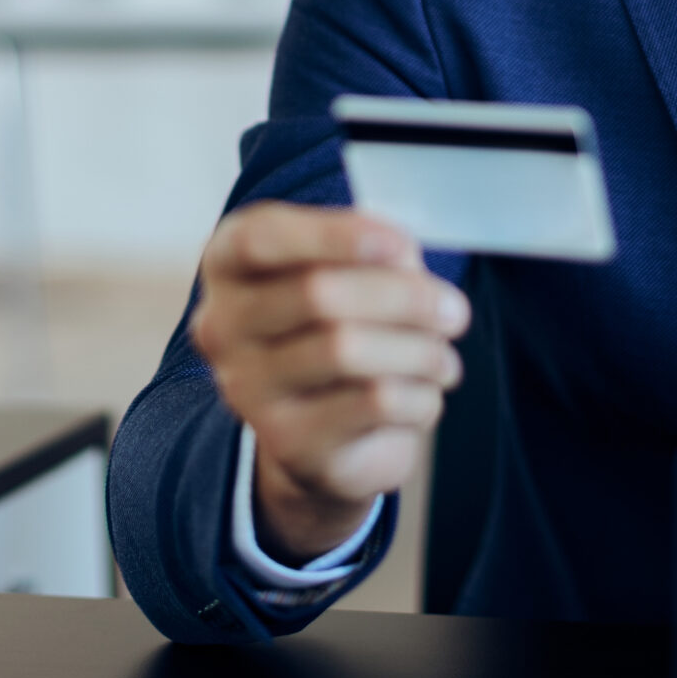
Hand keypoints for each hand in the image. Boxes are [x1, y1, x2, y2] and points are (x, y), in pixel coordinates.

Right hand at [189, 201, 470, 561]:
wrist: (327, 437)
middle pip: (317, 294)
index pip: (262, 238)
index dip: (334, 235)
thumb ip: (370, 251)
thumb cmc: (340, 329)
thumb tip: (399, 257)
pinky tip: (427, 394)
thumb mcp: (351, 273)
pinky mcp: (286, 442)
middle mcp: (221, 326)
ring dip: (419, 351)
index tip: (402, 245)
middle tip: (455, 312)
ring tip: (445, 359)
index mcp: (228, 265)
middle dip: (404, 298)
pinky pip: (372, 404)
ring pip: (346, 351)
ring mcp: (247, 388)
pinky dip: (419, 395)